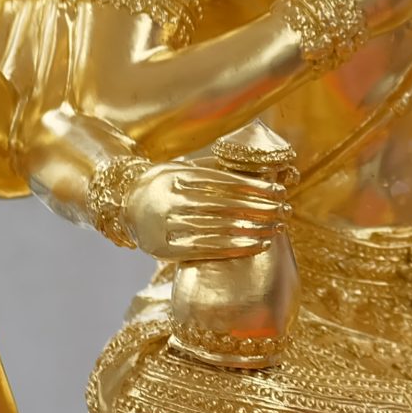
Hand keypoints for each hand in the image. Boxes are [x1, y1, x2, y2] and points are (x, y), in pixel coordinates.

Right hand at [125, 158, 288, 260]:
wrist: (124, 204)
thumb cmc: (168, 182)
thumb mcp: (185, 167)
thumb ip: (217, 167)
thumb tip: (261, 163)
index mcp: (179, 175)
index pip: (226, 183)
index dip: (256, 187)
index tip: (280, 191)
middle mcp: (172, 199)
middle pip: (227, 206)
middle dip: (261, 208)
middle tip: (287, 210)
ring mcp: (166, 225)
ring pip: (220, 229)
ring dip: (255, 229)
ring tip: (278, 227)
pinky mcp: (164, 248)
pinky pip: (208, 249)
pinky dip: (237, 248)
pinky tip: (259, 244)